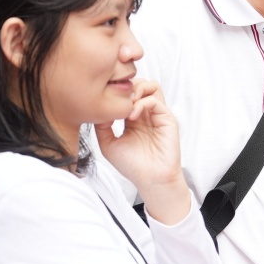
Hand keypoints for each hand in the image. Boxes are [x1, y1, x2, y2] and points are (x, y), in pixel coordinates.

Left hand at [95, 80, 191, 224]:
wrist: (150, 179)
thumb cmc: (132, 165)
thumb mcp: (108, 144)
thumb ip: (102, 126)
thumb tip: (96, 108)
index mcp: (134, 118)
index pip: (128, 93)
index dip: (117, 91)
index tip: (104, 101)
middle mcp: (147, 113)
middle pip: (141, 84)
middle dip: (128, 85)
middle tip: (116, 98)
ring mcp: (158, 115)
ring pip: (152, 86)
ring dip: (137, 89)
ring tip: (126, 103)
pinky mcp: (167, 119)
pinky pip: (156, 101)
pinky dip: (142, 103)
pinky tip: (132, 117)